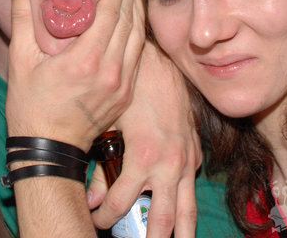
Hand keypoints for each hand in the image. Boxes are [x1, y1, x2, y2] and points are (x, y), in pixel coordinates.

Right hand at [5, 0, 144, 150]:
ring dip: (138, 10)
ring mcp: (122, 83)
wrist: (48, 148)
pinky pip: (138, 56)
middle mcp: (110, 70)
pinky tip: (135, 20)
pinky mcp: (126, 93)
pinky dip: (138, 33)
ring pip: (139, 37)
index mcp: (85, 59)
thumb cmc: (30, 105)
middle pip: (129, 20)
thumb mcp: (21, 58)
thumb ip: (22, 16)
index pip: (111, 11)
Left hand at [88, 42, 199, 237]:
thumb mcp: (110, 127)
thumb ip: (102, 168)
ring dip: (181, 234)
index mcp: (144, 159)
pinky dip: (185, 202)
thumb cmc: (131, 92)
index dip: (104, 217)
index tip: (95, 220)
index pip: (119, 204)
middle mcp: (169, 165)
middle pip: (163, 220)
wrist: (160, 65)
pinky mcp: (195, 154)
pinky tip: (179, 214)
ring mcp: (186, 161)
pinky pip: (191, 186)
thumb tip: (91, 200)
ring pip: (187, 210)